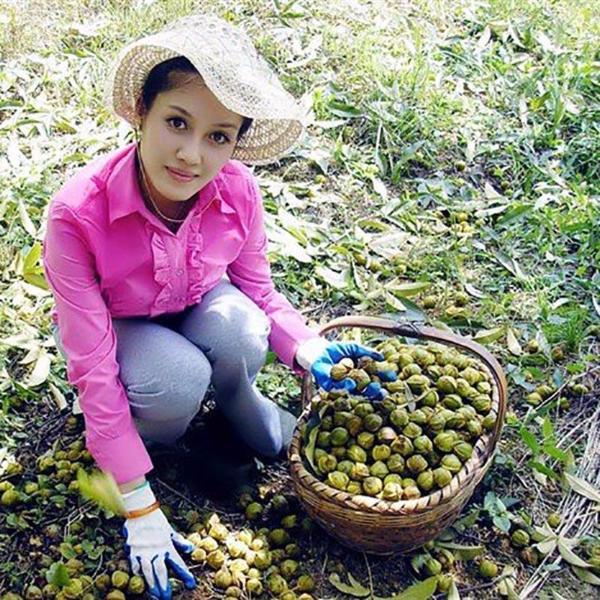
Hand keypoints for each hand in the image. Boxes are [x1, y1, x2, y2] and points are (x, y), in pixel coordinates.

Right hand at [122, 484, 195, 598]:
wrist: (141, 510)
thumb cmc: (157, 521)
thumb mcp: (170, 530)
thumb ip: (179, 541)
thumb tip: (190, 549)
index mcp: (167, 546)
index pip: (178, 564)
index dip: (185, 575)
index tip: (191, 585)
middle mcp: (156, 551)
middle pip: (161, 572)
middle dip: (164, 586)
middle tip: (167, 598)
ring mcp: (143, 552)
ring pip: (147, 573)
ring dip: (151, 585)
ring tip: (155, 595)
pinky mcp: (132, 551)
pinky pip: (135, 565)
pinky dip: (138, 573)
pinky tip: (141, 579)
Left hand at [296, 338, 394, 400]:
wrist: (319, 350)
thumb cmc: (337, 350)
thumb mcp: (354, 348)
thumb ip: (366, 352)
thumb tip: (381, 357)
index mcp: (358, 375)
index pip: (373, 380)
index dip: (383, 380)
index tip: (392, 380)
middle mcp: (351, 383)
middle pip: (365, 390)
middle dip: (375, 391)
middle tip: (383, 390)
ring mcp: (340, 386)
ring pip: (353, 391)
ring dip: (363, 390)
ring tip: (372, 388)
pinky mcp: (328, 385)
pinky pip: (337, 388)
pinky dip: (345, 386)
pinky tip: (352, 383)